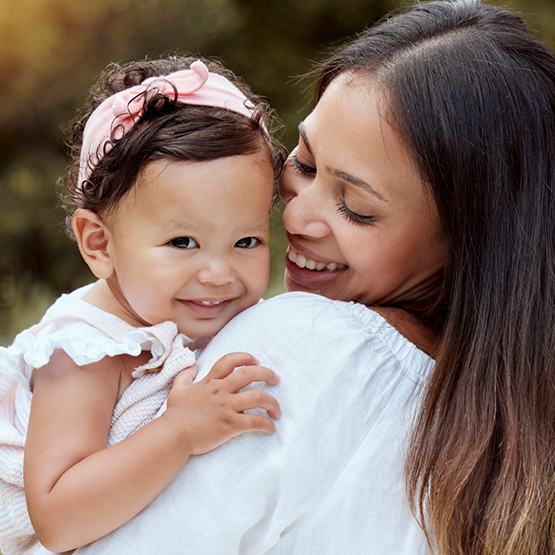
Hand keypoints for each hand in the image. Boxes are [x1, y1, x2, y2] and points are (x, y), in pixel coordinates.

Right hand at [164, 352, 280, 454]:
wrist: (172, 436)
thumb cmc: (175, 415)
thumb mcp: (177, 390)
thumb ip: (185, 376)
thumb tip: (192, 366)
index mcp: (210, 381)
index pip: (230, 360)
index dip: (245, 358)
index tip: (256, 361)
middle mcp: (221, 391)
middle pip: (250, 374)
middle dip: (267, 374)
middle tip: (275, 379)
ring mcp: (226, 407)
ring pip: (258, 397)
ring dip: (272, 402)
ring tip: (277, 410)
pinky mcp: (230, 425)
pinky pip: (255, 422)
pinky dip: (266, 424)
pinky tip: (271, 428)